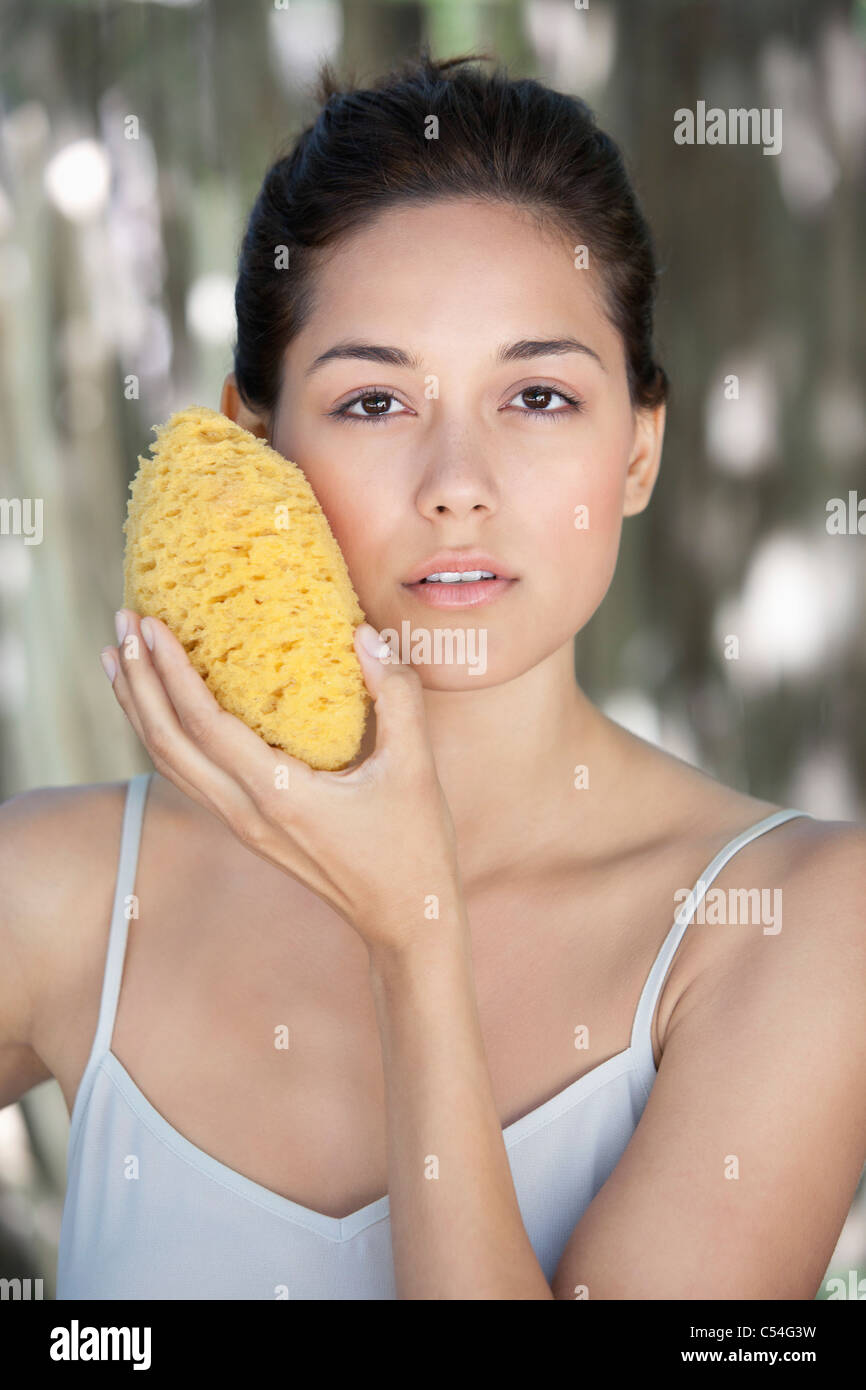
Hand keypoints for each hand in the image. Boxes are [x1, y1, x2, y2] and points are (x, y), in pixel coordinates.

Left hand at [100, 610, 462, 953]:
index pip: (206, 726)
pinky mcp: (249, 828)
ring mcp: (242, 825)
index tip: (152, 625)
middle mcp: (247, 813)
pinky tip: (162, 707)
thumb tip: (365, 635)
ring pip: (170, 763)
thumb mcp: (417, 768)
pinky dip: (164, 735)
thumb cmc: (413, 848)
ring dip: (139, 708)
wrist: (404, 921)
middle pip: (168, 744)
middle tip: (123, 624)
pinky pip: (190, 775)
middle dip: (138, 682)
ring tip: (120, 657)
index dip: (172, 674)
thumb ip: (396, 696)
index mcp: (280, 796)